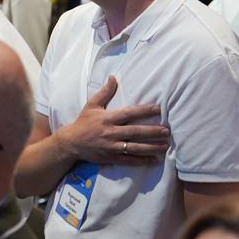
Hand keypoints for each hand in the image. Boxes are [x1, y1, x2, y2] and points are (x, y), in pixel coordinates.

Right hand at [53, 76, 169, 164]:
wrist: (71, 142)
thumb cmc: (83, 122)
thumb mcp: (92, 105)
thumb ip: (105, 92)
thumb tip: (113, 77)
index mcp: (108, 118)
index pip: (129, 113)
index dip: (144, 111)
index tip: (158, 109)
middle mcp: (111, 132)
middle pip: (135, 132)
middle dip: (152, 131)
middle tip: (167, 131)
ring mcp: (112, 146)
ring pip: (135, 147)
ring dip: (151, 147)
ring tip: (165, 145)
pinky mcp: (111, 158)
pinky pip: (129, 160)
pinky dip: (142, 161)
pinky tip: (154, 160)